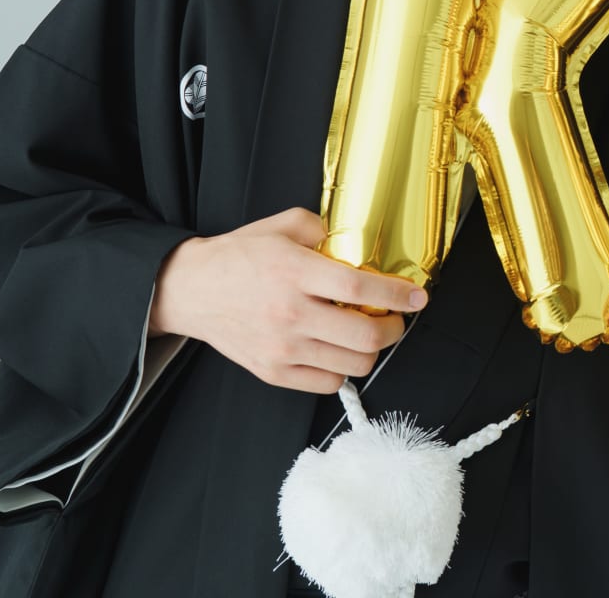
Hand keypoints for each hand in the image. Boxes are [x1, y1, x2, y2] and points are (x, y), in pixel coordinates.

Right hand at [149, 207, 426, 393]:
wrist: (191, 290)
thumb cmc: (238, 257)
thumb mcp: (282, 225)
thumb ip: (323, 229)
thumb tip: (355, 243)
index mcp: (295, 273)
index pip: (361, 290)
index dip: (397, 295)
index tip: (417, 297)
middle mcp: (291, 314)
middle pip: (365, 336)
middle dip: (394, 329)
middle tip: (396, 319)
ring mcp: (282, 348)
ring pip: (353, 364)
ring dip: (371, 350)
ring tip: (366, 333)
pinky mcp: (273, 372)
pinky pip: (327, 383)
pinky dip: (341, 368)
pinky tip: (337, 349)